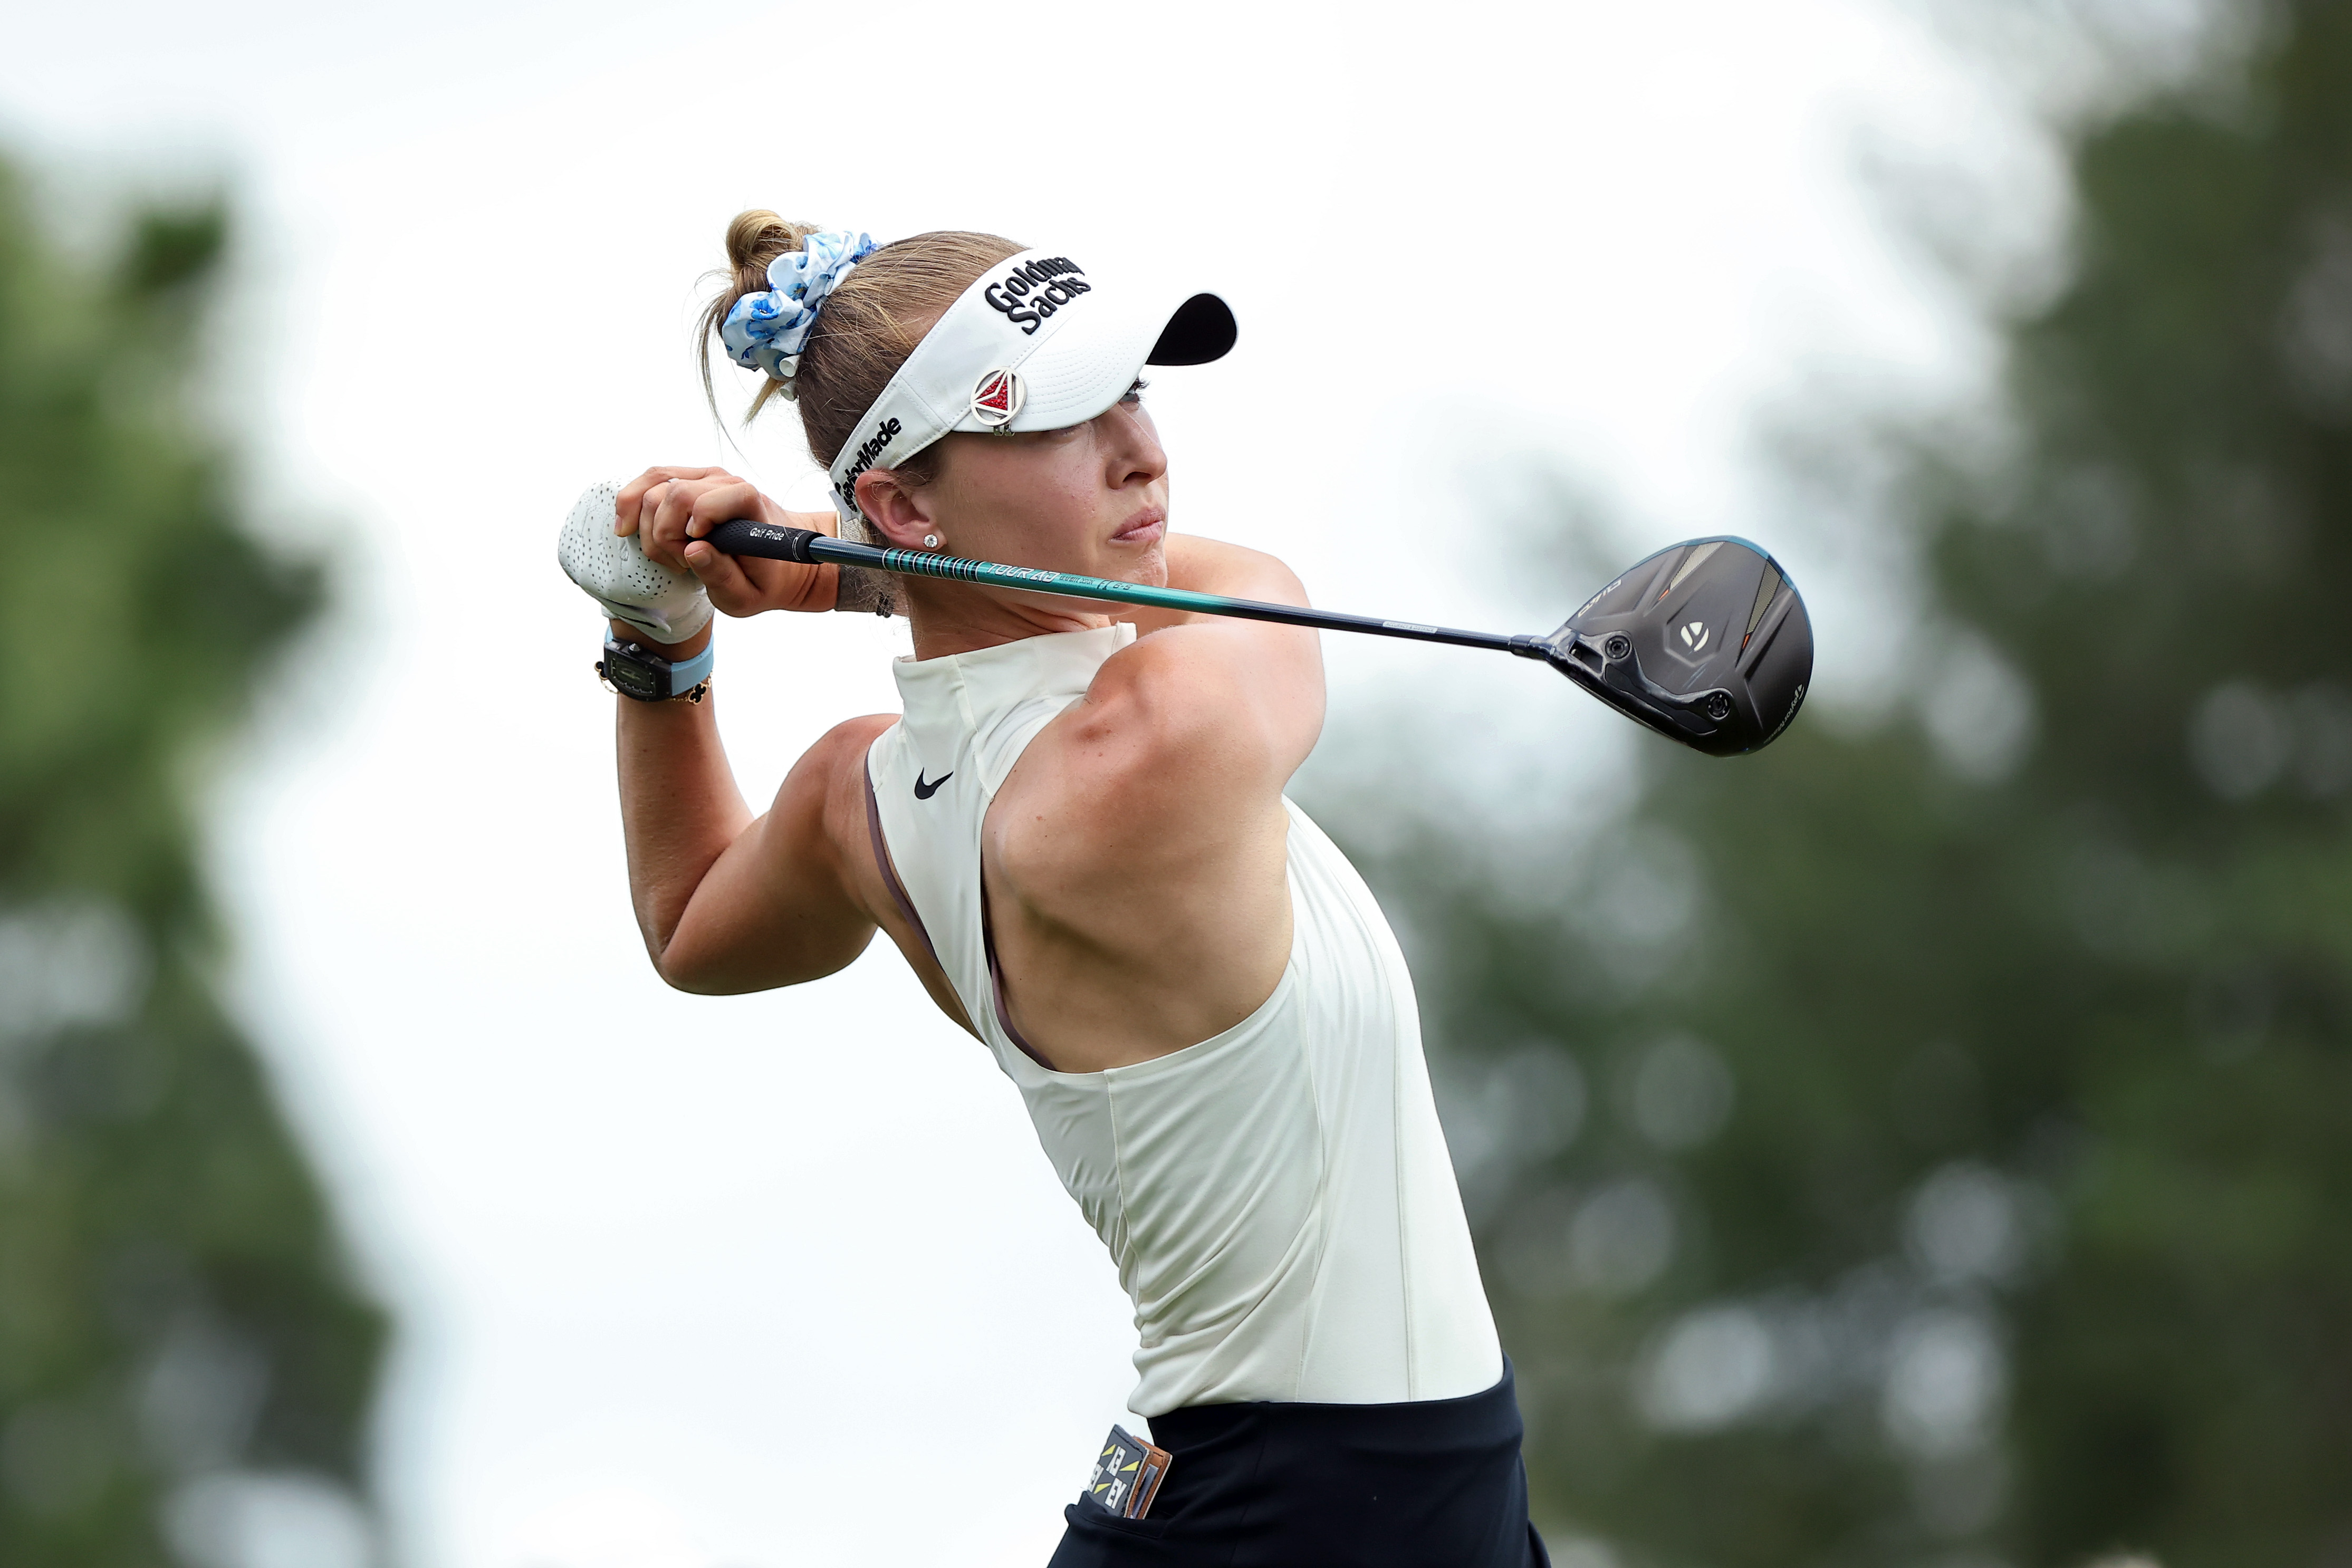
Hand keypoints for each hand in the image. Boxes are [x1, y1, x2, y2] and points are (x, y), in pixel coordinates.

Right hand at [615, 467, 839, 615]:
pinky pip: (648, 481)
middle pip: (673, 494)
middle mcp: (727, 482)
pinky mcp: (686, 478)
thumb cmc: (762, 579)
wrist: (775, 559)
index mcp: (750, 506)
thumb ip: (722, 575)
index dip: (695, 522)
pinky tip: (627, 529)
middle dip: (664, 536)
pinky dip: (631, 505)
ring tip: (672, 554)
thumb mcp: (747, 595)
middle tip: (682, 564)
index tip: (693, 552)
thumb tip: (693, 550)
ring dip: (649, 528)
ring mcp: (705, 477)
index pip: (712, 498)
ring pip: (653, 487)